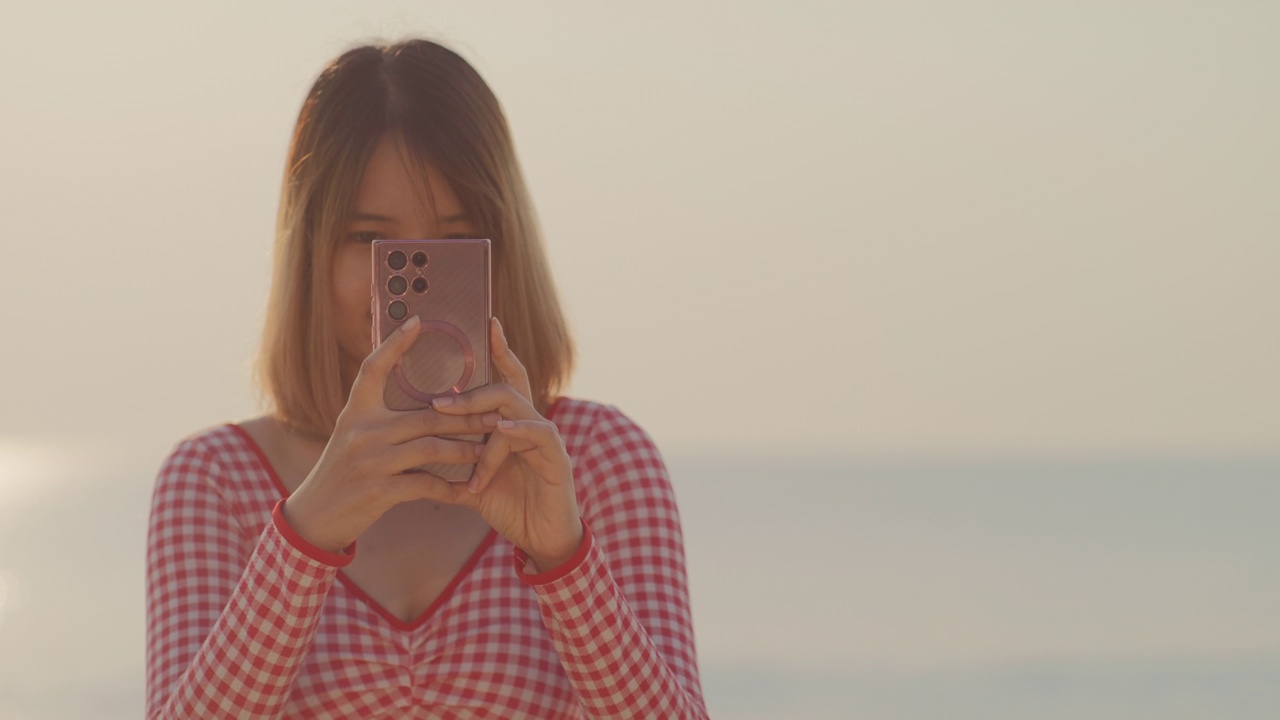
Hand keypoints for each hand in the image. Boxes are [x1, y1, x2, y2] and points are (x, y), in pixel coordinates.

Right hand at [282, 315, 497, 552]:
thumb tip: (421, 401)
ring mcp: (370, 461)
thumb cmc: (343, 472)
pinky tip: (467, 491)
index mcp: (356, 412)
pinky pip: (425, 484)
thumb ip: (379, 418)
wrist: (315, 516)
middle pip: (427, 416)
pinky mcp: (378, 490)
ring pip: (431, 448)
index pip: (372, 369)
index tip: (417, 321)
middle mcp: (362, 431)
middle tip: (497, 414)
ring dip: (465, 450)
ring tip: (489, 450)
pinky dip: (449, 488)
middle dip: (467, 416)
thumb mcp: (352, 436)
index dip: (393, 344)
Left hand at [426, 318, 583, 570]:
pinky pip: (541, 435)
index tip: (488, 323)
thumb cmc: (510, 508)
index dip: (500, 351)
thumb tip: (418, 455)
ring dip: (484, 412)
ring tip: (454, 414)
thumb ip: (455, 464)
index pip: (506, 380)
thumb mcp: (475, 482)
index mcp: (513, 426)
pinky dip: (519, 431)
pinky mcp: (558, 459)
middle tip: (439, 401)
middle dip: (472, 391)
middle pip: (507, 389)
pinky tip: (501, 431)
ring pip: (517, 409)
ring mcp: (547, 440)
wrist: (542, 540)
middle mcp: (531, 426)